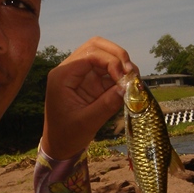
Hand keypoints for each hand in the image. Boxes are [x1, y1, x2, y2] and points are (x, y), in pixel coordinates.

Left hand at [40, 36, 136, 159]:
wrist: (59, 146)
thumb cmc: (67, 136)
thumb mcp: (87, 122)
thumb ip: (107, 104)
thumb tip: (127, 88)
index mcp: (63, 76)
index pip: (89, 55)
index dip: (110, 62)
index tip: (124, 79)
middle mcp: (70, 70)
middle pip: (96, 46)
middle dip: (117, 55)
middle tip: (132, 71)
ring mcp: (81, 75)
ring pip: (103, 55)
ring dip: (121, 63)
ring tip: (134, 78)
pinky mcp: (90, 82)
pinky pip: (107, 70)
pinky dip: (120, 75)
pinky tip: (130, 84)